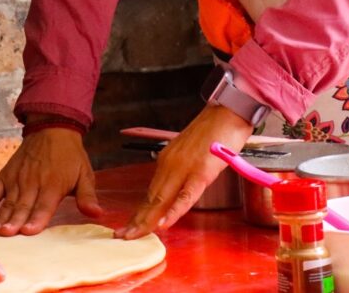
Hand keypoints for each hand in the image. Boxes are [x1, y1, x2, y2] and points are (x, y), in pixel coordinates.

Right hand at [0, 127, 101, 235]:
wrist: (52, 128)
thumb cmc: (70, 155)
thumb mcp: (84, 174)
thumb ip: (88, 196)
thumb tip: (97, 213)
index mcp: (52, 185)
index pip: (43, 206)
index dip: (35, 219)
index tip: (27, 231)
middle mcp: (32, 184)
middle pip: (22, 207)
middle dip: (14, 222)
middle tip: (5, 235)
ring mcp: (17, 180)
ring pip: (8, 202)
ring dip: (1, 217)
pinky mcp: (6, 176)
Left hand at [117, 105, 251, 238]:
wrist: (228, 111)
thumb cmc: (213, 131)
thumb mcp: (190, 152)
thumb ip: (181, 170)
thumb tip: (177, 189)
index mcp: (168, 160)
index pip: (150, 192)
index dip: (139, 212)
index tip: (128, 226)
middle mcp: (171, 164)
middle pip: (151, 198)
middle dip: (137, 220)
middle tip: (121, 236)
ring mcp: (185, 168)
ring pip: (163, 199)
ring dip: (148, 219)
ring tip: (134, 234)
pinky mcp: (202, 172)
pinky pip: (186, 195)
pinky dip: (175, 210)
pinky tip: (165, 223)